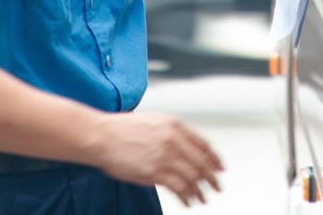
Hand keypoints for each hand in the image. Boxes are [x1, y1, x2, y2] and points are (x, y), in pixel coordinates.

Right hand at [92, 111, 223, 205]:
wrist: (102, 135)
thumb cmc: (122, 129)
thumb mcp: (153, 121)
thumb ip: (172, 132)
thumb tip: (185, 146)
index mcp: (175, 125)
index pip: (204, 144)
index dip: (214, 158)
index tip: (220, 167)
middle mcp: (173, 139)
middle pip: (202, 162)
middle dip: (212, 177)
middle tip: (217, 186)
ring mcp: (165, 156)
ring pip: (193, 177)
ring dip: (200, 190)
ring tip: (203, 198)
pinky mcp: (155, 172)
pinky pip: (179, 187)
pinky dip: (187, 196)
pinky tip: (189, 201)